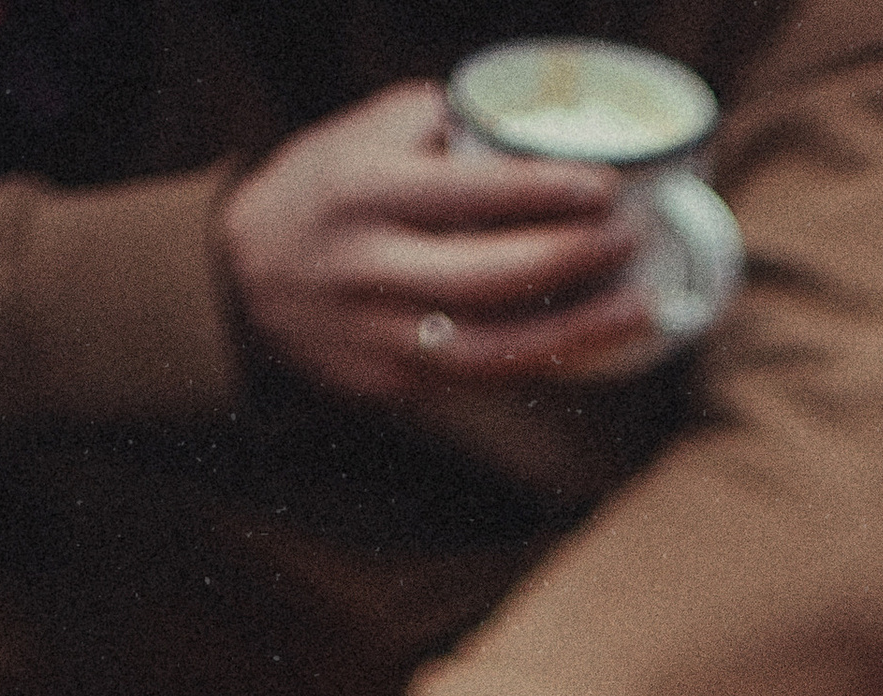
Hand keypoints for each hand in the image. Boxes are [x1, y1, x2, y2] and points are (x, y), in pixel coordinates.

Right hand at [220, 83, 651, 401]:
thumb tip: (519, 124)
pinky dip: (545, 363)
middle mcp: (373, 269)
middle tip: (633, 236)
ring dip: (578, 330)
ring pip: (497, 345)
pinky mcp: (395, 384)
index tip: (606, 186)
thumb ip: (431, 127)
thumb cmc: (319, 198)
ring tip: (640, 307)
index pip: (469, 191)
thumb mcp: (356, 140)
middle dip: (573, 257)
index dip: (545, 191)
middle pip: (491, 273)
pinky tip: (594, 345)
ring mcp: (384, 336)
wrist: (241, 286)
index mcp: (364, 193)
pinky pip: (484, 377)